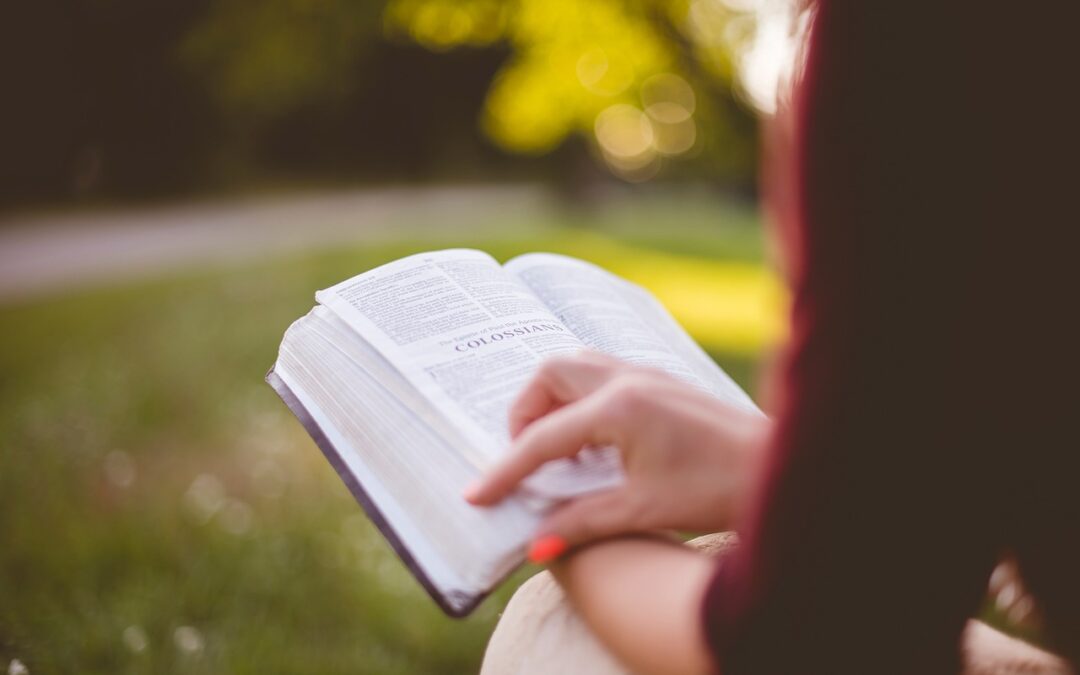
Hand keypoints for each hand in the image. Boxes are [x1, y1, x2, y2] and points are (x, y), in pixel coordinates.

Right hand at [465, 351, 768, 553]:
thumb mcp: (643, 510)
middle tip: (526, 458)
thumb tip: (536, 545)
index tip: (478, 494)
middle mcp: (628, 379)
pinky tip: (594, 441)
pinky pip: (601, 374)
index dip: (505, 470)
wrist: (778, 468)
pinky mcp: (661, 381)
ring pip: (576, 366)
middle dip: (525, 412)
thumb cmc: (719, 488)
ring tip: (556, 448)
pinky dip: (581, 399)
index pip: (542, 437)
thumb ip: (582, 523)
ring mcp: (647, 374)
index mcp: (619, 408)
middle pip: (550, 374)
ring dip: (553, 400)